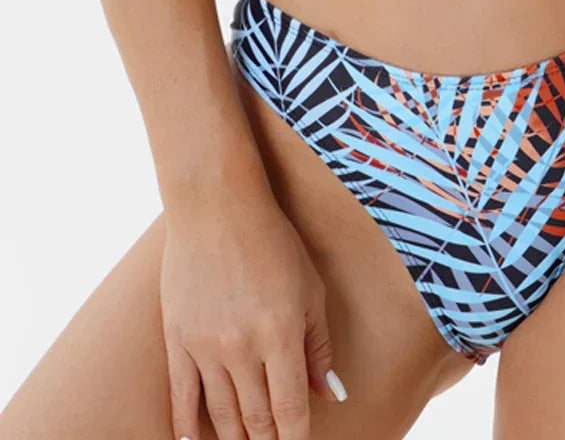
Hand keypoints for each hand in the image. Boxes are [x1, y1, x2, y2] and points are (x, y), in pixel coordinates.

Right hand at [160, 195, 347, 439]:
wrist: (216, 206)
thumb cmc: (273, 241)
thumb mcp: (310, 287)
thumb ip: (318, 345)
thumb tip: (329, 395)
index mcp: (281, 335)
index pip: (290, 410)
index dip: (296, 438)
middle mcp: (242, 348)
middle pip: (256, 419)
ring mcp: (205, 346)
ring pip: (221, 415)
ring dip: (235, 438)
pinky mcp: (177, 338)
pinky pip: (181, 395)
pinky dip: (187, 426)